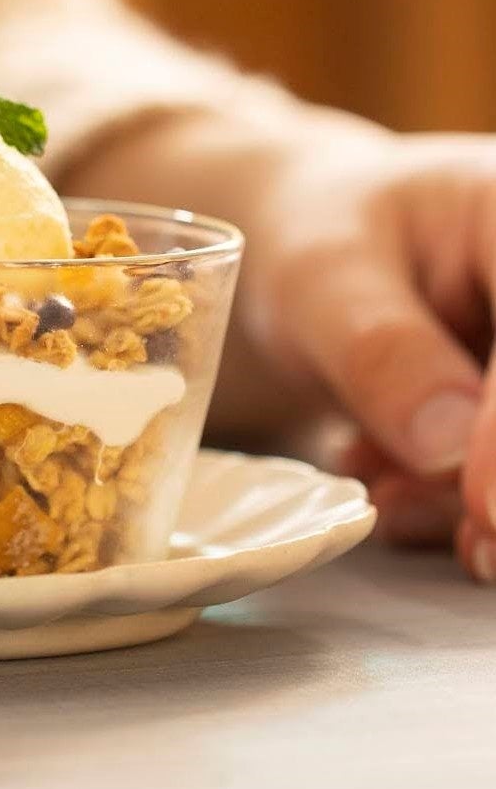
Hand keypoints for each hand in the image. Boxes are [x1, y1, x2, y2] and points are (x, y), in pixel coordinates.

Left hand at [243, 128, 495, 578]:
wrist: (311, 256)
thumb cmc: (317, 239)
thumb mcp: (319, 275)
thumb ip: (378, 348)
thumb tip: (446, 449)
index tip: (487, 505)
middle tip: (476, 548)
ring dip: (490, 511)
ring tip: (393, 504)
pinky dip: (464, 508)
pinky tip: (392, 489)